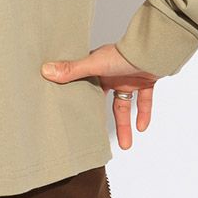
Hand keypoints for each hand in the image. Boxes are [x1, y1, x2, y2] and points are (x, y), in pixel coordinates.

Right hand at [41, 43, 159, 148]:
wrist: (151, 52)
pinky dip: (143, 114)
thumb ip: (71, 70)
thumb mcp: (93, 64)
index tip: (70, 108)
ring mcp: (128, 79)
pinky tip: (140, 128)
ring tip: (125, 145)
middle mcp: (112, 73)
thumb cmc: (122, 54)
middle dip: (100, 115)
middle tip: (94, 132)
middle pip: (103, 98)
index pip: (84, 81)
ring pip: (124, 105)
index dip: (78, 94)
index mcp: (97, 66)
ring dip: (125, 124)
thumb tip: (46, 71)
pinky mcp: (144, 82)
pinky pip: (144, 102)